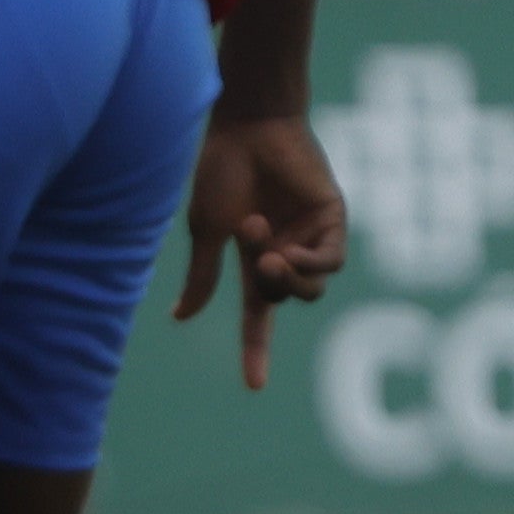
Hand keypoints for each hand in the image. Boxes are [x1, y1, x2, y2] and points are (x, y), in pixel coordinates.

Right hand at [175, 107, 348, 390]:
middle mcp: (284, 250)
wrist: (248, 127)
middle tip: (256, 260)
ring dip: (288, 279)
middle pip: (286, 298)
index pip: (256, 314)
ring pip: (312, 287)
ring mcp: (310, 235)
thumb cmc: (220, 173)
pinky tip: (287, 250)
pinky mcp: (332, 218)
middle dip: (271, 291)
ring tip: (267, 251)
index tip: (255, 386)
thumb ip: (202, 275)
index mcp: (251, 257)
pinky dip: (310, 265)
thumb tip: (182, 317)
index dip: (255, 349)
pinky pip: (330, 262)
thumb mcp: (206, 231)